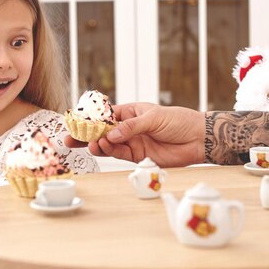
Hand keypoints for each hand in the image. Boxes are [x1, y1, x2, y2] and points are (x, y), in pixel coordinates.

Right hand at [65, 102, 204, 167]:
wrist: (197, 139)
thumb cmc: (179, 121)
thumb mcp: (154, 117)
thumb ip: (132, 127)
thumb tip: (111, 134)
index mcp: (131, 112)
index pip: (106, 115)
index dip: (91, 118)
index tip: (77, 121)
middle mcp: (129, 128)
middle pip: (102, 131)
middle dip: (86, 135)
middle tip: (70, 139)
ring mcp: (132, 142)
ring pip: (108, 144)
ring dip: (97, 144)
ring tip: (91, 144)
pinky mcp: (138, 156)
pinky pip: (119, 154)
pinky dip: (109, 151)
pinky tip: (102, 147)